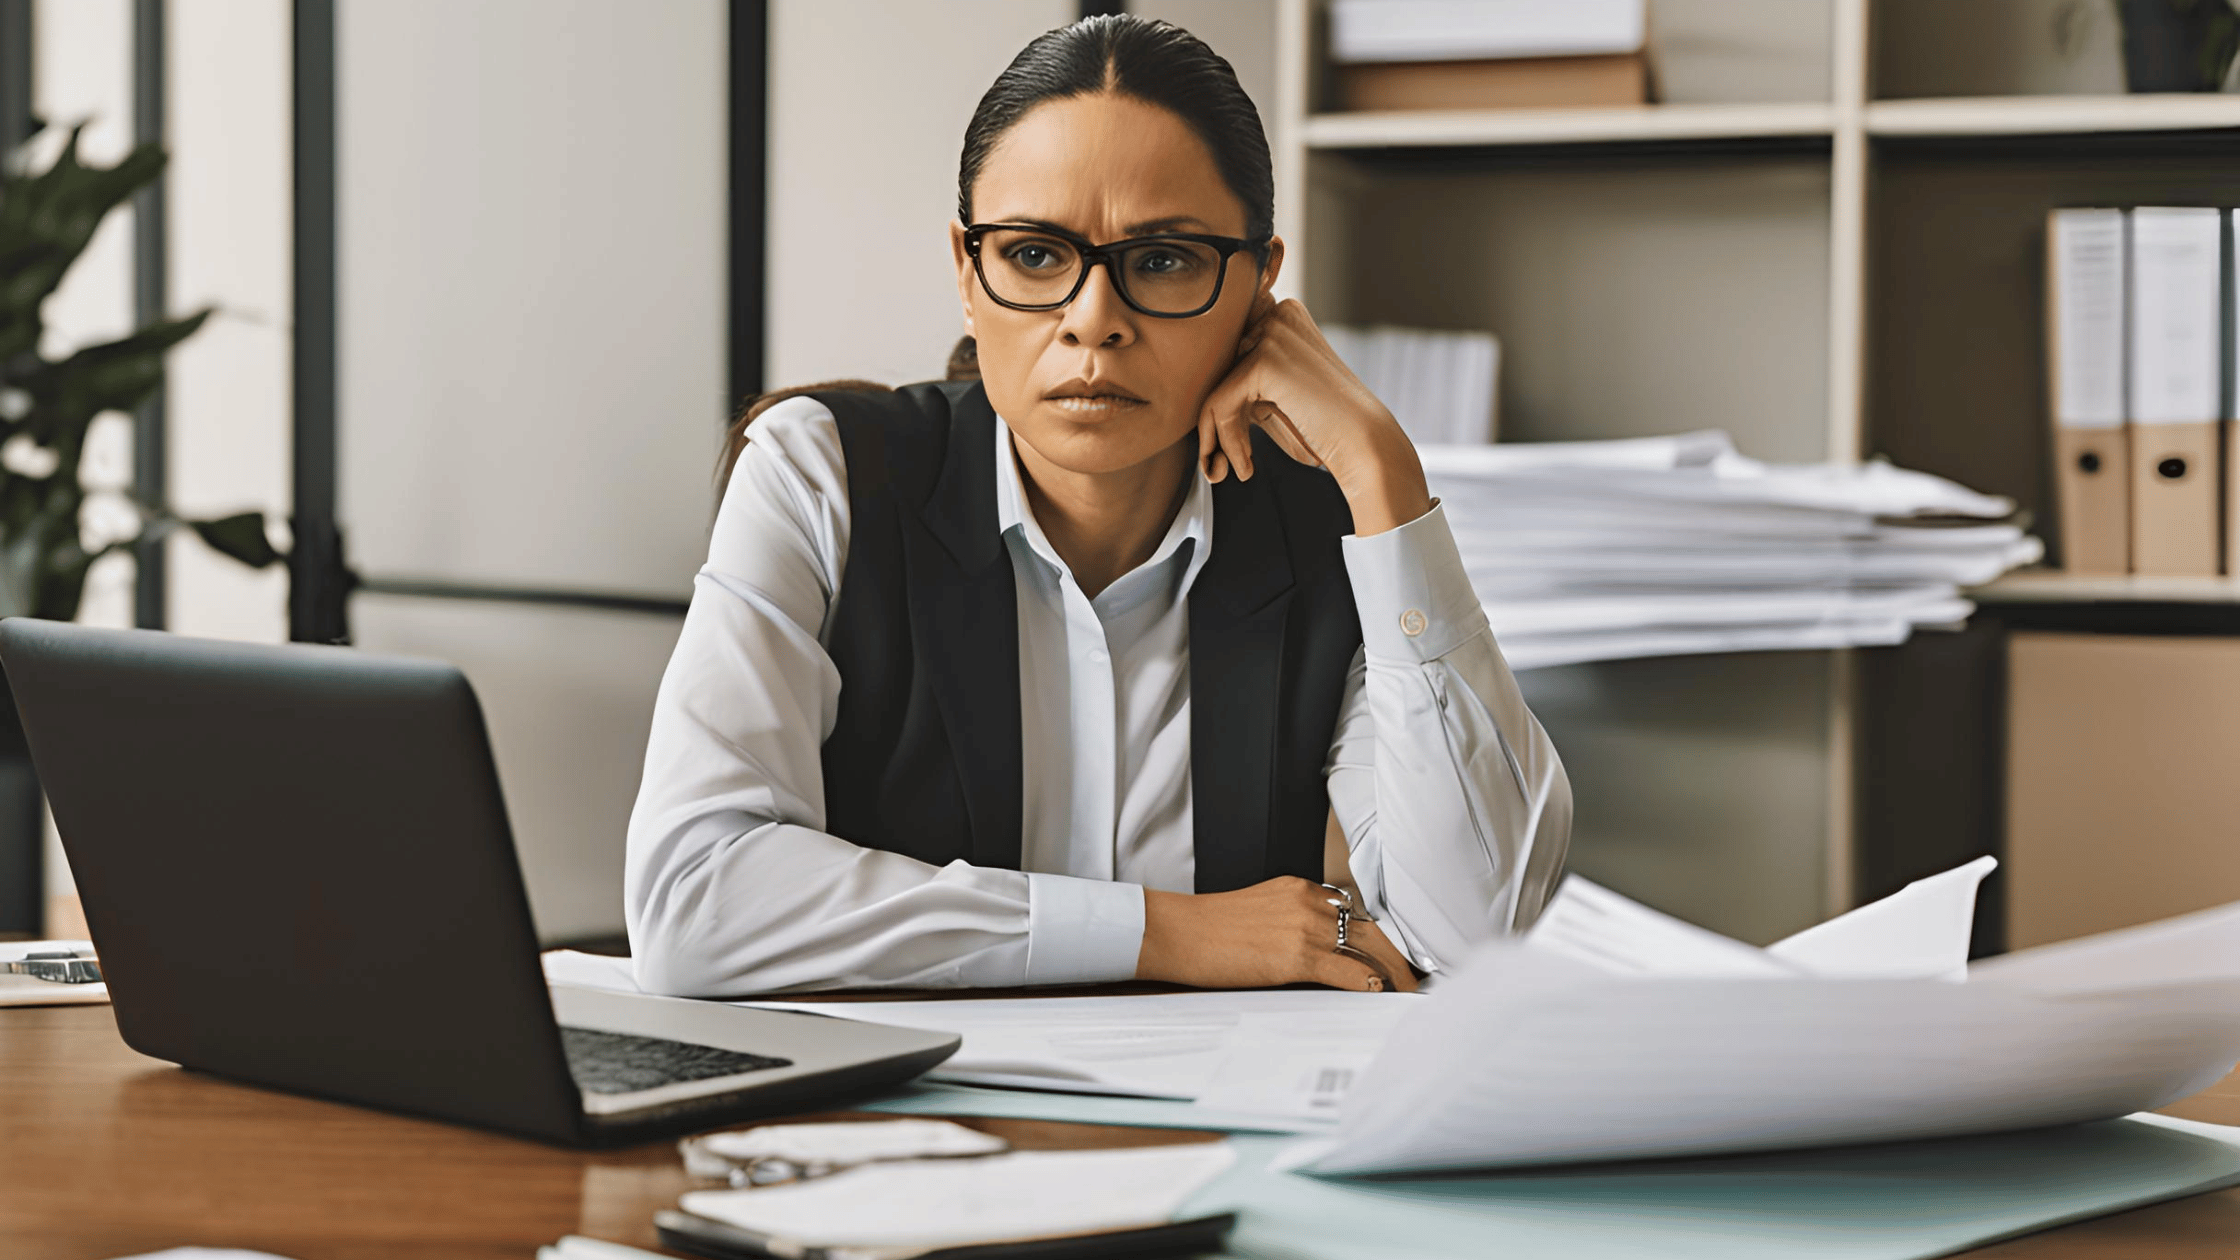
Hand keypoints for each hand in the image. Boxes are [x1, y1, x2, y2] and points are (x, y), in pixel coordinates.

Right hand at [1135, 876, 1419, 992]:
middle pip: (1372, 929)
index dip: (1382, 937)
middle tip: (1419, 977)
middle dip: (1400, 956)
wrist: (1177, 932)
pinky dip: (1371, 984)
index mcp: (1301, 889)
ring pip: (1368, 951)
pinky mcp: (1296, 954)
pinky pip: (1348, 972)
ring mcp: (1304, 926)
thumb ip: (1294, 922)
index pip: (1356, 913)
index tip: (1398, 955)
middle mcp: (1309, 901)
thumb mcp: (1261, 912)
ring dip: (1394, 975)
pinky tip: (1383, 996)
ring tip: (1411, 993)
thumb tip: (1320, 952)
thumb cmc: (1210, 930)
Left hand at [1197, 291, 1433, 535]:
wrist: (1365, 445)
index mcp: (1285, 315)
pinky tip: (1246, 467)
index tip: (1232, 444)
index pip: (1229, 352)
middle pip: (1217, 367)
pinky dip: (1226, 441)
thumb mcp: (1276, 393)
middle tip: (1227, 462)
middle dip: (1218, 419)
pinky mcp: (1264, 361)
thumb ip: (1241, 380)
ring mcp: (1272, 333)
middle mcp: (1279, 313)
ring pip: (1214, 385)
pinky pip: (1218, 403)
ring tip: (1236, 469)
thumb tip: (1189, 386)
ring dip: (1219, 435)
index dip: (1226, 400)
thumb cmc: (1324, 427)